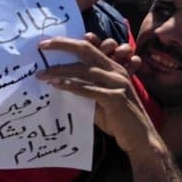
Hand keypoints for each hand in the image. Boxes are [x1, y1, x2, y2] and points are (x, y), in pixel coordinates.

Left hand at [37, 37, 161, 156]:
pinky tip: (56, 85)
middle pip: (86, 50)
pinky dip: (72, 86)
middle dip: (63, 45)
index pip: (89, 48)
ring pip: (84, 70)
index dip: (69, 42)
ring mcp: (117, 83)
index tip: (48, 43)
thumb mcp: (98, 98)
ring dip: (60, 70)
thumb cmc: (117, 118)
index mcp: (112, 67)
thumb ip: (84, 86)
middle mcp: (116, 71)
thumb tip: (56, 80)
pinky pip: (89, 89)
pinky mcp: (115, 98)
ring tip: (42, 74)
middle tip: (42, 46)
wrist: (140, 138)